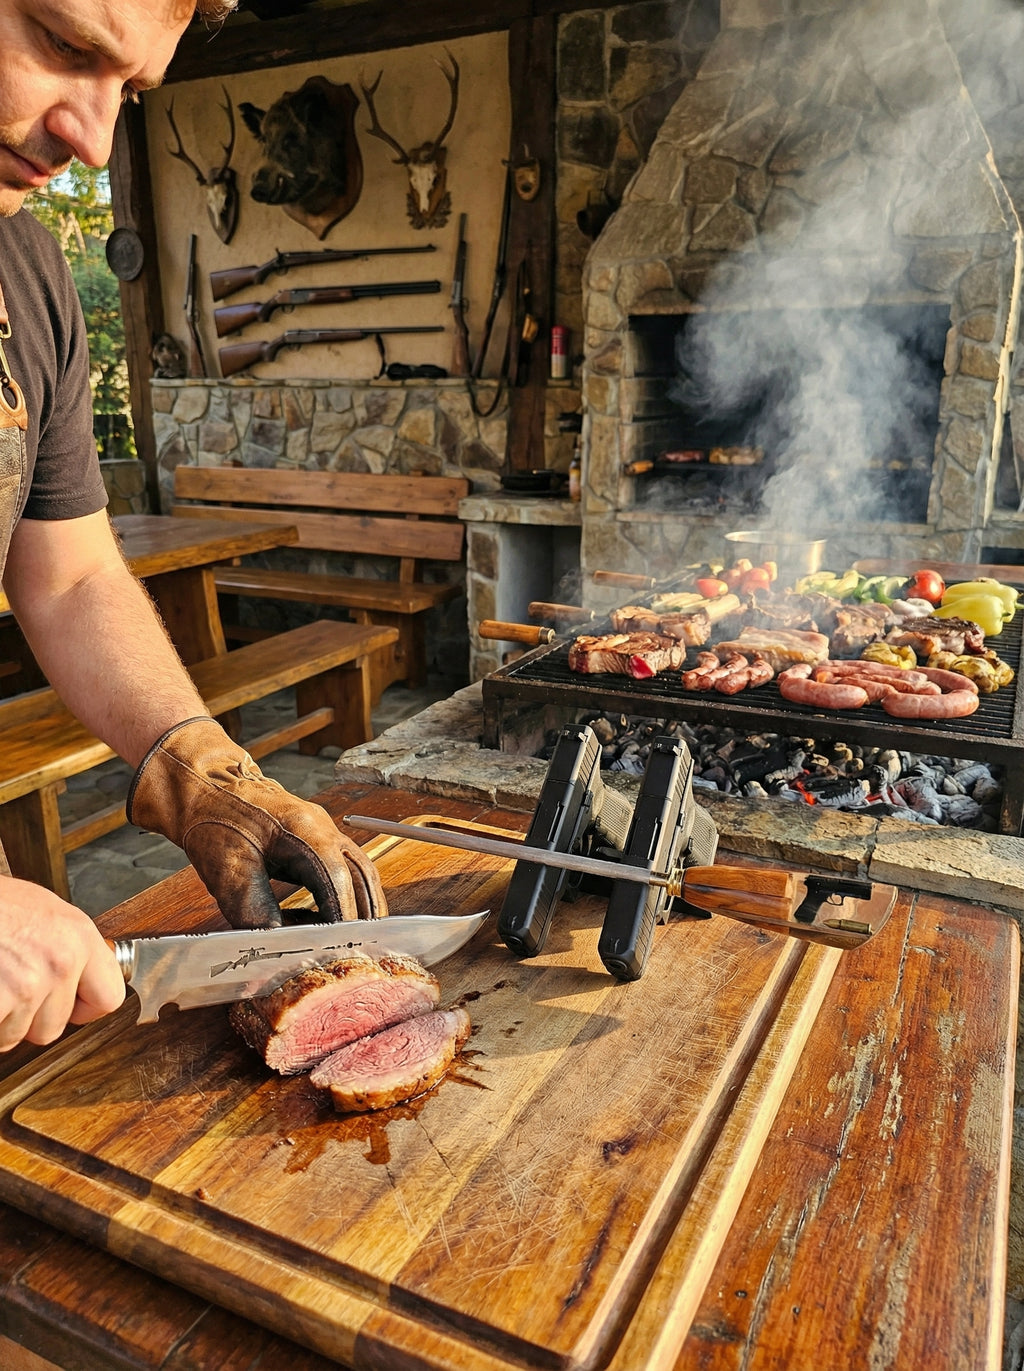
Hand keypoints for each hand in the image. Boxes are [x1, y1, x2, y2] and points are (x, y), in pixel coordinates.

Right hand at [0, 877, 125, 1050]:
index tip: (71, 1005)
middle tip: (9, 986)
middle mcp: (60, 962)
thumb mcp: (43, 910)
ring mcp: (29, 985)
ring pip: (17, 1036)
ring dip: (0, 1020)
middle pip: (54, 1027)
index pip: (109, 997)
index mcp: (78, 936)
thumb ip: (66, 946)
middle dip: (28, 1018)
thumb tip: (80, 979)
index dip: (84, 1008)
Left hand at [127, 717, 386, 928]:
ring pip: (359, 871)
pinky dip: (345, 895)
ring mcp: (325, 831)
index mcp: (305, 831)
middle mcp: (324, 828)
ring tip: (352, 940)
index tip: (339, 948)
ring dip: (361, 905)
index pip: (338, 879)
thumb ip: (253, 908)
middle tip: (358, 951)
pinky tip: (326, 919)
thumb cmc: (216, 822)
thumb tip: (276, 944)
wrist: (207, 787)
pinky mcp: (317, 838)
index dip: (342, 916)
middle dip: (364, 915)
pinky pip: (345, 868)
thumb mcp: (228, 870)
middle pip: (361, 875)